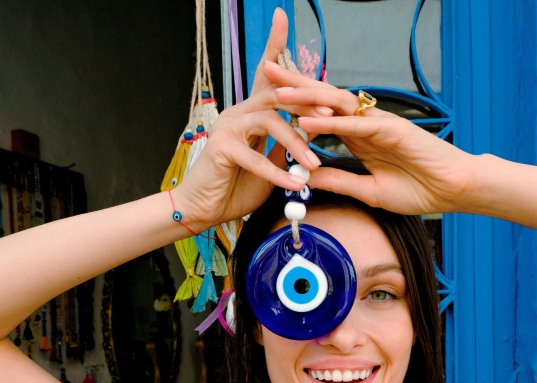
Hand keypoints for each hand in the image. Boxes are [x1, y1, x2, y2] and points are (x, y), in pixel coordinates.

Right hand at [171, 9, 332, 229]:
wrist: (204, 209)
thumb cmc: (236, 186)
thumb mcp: (271, 163)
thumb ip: (286, 144)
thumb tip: (311, 128)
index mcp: (250, 113)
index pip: (265, 75)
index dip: (273, 45)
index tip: (281, 16)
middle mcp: (237, 113)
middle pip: (275, 93)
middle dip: (306, 101)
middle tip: (332, 114)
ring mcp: (227, 128)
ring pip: (269, 121)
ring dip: (296, 142)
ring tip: (313, 165)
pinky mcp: (221, 148)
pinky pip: (255, 157)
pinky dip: (277, 172)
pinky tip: (293, 184)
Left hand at [265, 62, 477, 215]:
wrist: (453, 191)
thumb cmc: (420, 189)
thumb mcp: (369, 191)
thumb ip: (339, 181)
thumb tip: (308, 176)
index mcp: (359, 137)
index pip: (322, 113)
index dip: (297, 103)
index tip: (270, 96)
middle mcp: (366, 124)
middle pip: (324, 99)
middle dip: (294, 85)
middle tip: (264, 71)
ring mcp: (379, 124)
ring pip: (337, 105)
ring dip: (307, 98)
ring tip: (278, 92)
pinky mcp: (393, 131)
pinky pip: (356, 126)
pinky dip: (331, 123)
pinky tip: (309, 120)